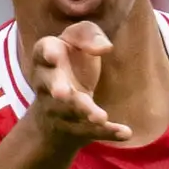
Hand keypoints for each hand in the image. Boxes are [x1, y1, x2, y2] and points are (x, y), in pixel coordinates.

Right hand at [24, 22, 132, 147]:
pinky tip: (126, 133)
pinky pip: (91, 132)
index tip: (54, 56)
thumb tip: (106, 47)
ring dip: (86, 113)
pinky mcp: (75, 128)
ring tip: (101, 117)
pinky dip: (109, 132)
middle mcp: (48, 86)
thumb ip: (88, 35)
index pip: (43, 52)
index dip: (47, 54)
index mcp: (46, 59)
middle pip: (52, 87)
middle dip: (58, 89)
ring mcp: (59, 110)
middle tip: (62, 94)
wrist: (53, 112)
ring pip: (72, 112)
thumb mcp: (75, 41)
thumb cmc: (69, 64)